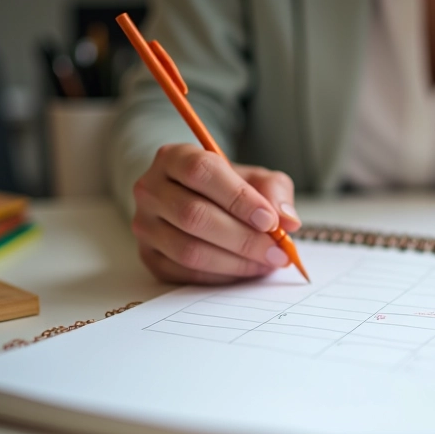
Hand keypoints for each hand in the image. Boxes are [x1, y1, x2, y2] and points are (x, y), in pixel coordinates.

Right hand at [131, 144, 300, 283]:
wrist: (196, 201)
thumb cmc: (227, 188)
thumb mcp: (255, 178)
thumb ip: (274, 192)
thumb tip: (288, 221)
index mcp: (174, 157)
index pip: (201, 171)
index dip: (238, 198)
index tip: (270, 221)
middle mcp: (150, 189)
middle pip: (194, 215)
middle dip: (243, 238)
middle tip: (277, 251)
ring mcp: (146, 225)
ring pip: (188, 250)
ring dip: (236, 262)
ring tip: (267, 262)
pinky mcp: (149, 256)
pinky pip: (186, 273)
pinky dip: (222, 276)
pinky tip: (245, 270)